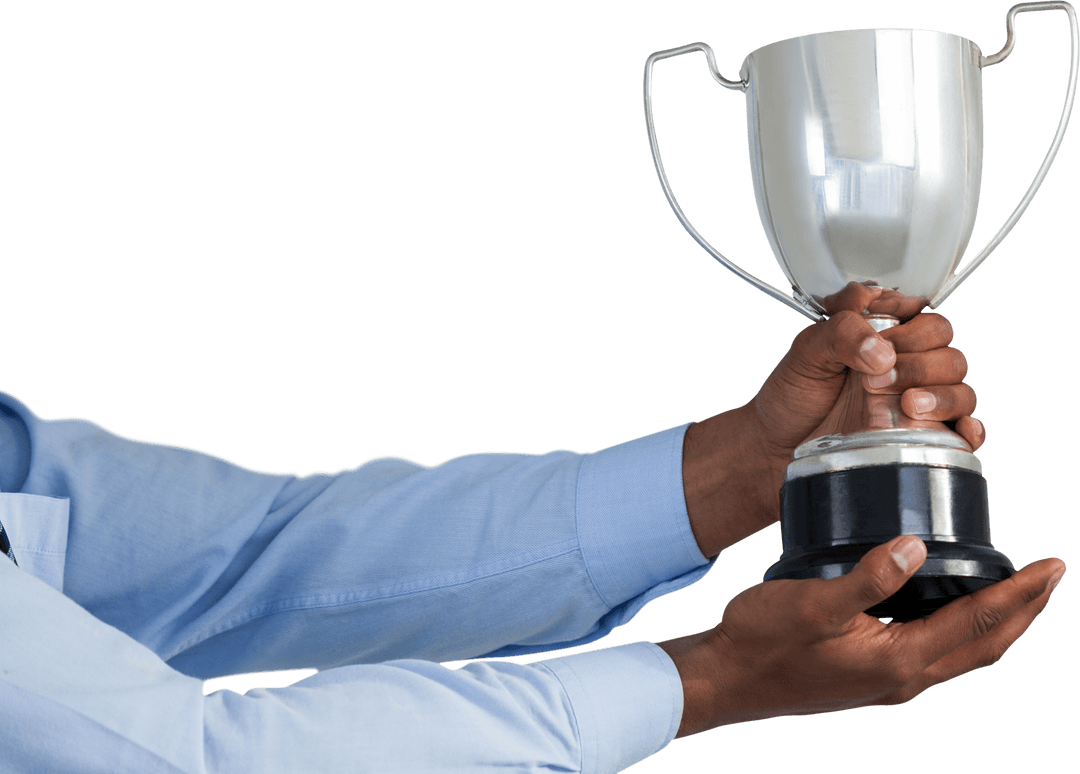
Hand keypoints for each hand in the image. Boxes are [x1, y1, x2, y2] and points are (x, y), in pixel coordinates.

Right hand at [657, 538, 1065, 736]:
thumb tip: (915, 547)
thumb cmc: (762, 642)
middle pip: (985, 646)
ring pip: (962, 653)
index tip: (1052, 566)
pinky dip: (958, 627)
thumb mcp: (811, 603)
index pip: (980, 623)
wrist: (726, 679)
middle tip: (1049, 576)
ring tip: (1012, 589)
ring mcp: (887, 681)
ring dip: (996, 622)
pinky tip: (944, 604)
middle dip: (1024, 612)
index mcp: (899, 662)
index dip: (1022, 594)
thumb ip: (866, 577)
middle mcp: (902, 678)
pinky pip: (934, 652)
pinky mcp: (870, 675)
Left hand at [683, 283, 980, 557]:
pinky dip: (969, 427)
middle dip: (919, 361)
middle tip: (878, 379)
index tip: (881, 339)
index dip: (908, 324)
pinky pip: (964, 430)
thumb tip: (882, 350)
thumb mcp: (805, 352)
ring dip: (943, 394)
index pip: (923, 314)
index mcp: (883, 335)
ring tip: (908, 404)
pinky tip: (957, 429)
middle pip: (947, 351)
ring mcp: (918, 402)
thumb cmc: (792, 397)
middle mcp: (907, 365)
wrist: (777, 449)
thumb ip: (839, 331)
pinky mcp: (924, 437)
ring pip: (961, 388)